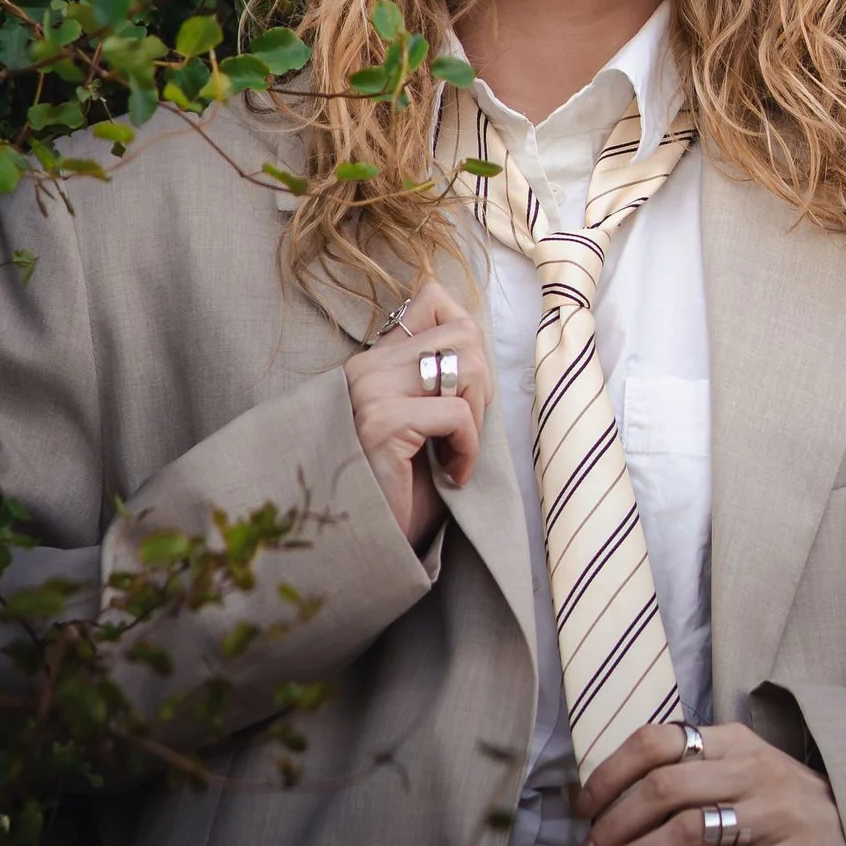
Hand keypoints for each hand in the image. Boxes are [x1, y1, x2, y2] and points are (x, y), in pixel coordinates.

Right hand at [343, 277, 488, 548]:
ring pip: (466, 366)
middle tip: (464, 433)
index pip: (432, 299)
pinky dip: (467, 449)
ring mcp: (369, 393)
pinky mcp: (381, 424)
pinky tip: (452, 475)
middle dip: (481, 385)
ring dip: (476, 418)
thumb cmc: (400, 491)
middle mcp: (364, 367)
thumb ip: (438, 378)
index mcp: (372, 361)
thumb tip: (480, 347)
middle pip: (464, 331)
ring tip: (455, 453)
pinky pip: (456, 415)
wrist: (366, 546)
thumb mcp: (424, 422)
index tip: (462, 396)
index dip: (466, 340)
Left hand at [572, 720, 845, 845]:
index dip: (611, 773)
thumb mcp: (745, 771)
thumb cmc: (788, 806)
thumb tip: (614, 801)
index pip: (658, 742)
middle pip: (665, 788)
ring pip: (690, 829)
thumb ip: (694, 774)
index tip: (583, 809)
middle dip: (613, 825)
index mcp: (734, 742)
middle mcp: (754, 771)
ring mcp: (778, 814)